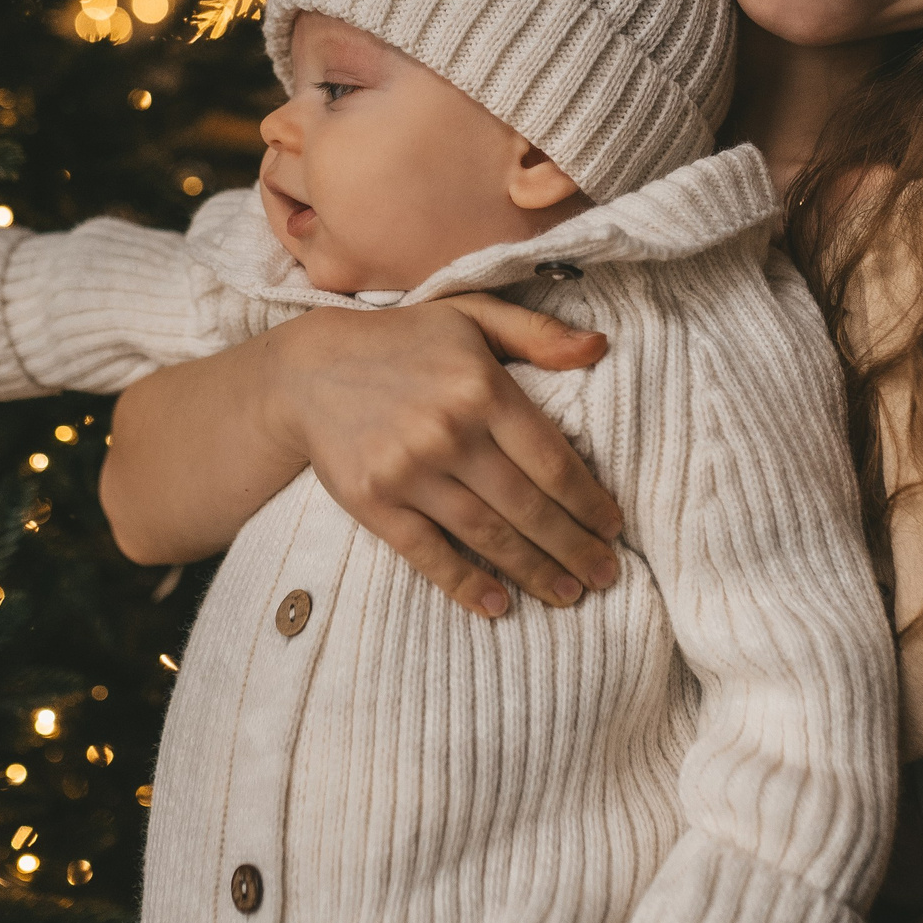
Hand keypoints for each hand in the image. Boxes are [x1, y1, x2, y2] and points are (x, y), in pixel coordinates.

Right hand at [262, 294, 619, 619]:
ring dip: (534, 572)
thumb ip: (537, 333)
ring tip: (567, 594)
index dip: (589, 502)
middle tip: (603, 575)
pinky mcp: (374, 502)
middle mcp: (450, 432)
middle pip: (528, 507)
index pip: (552, 461)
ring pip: (487, 536)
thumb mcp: (472, 317)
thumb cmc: (404, 342)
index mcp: (483, 388)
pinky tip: (497, 605)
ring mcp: (409, 471)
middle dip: (574, 548)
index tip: (612, 528)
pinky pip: (429, 553)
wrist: (310, 370)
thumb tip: (600, 346)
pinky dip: (465, 585)